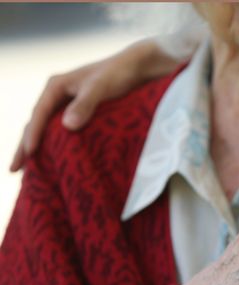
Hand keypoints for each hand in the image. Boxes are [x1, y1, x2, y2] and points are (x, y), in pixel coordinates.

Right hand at [10, 39, 179, 171]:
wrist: (135, 67)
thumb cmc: (117, 74)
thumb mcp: (100, 88)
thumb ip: (85, 105)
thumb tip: (67, 126)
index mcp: (56, 86)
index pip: (39, 114)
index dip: (33, 134)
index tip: (30, 153)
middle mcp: (57, 95)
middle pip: (36, 124)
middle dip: (25, 146)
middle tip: (13, 170)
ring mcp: (67, 104)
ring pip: (47, 129)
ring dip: (38, 147)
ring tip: (28, 171)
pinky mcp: (79, 112)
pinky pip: (61, 131)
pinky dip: (54, 145)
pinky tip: (54, 160)